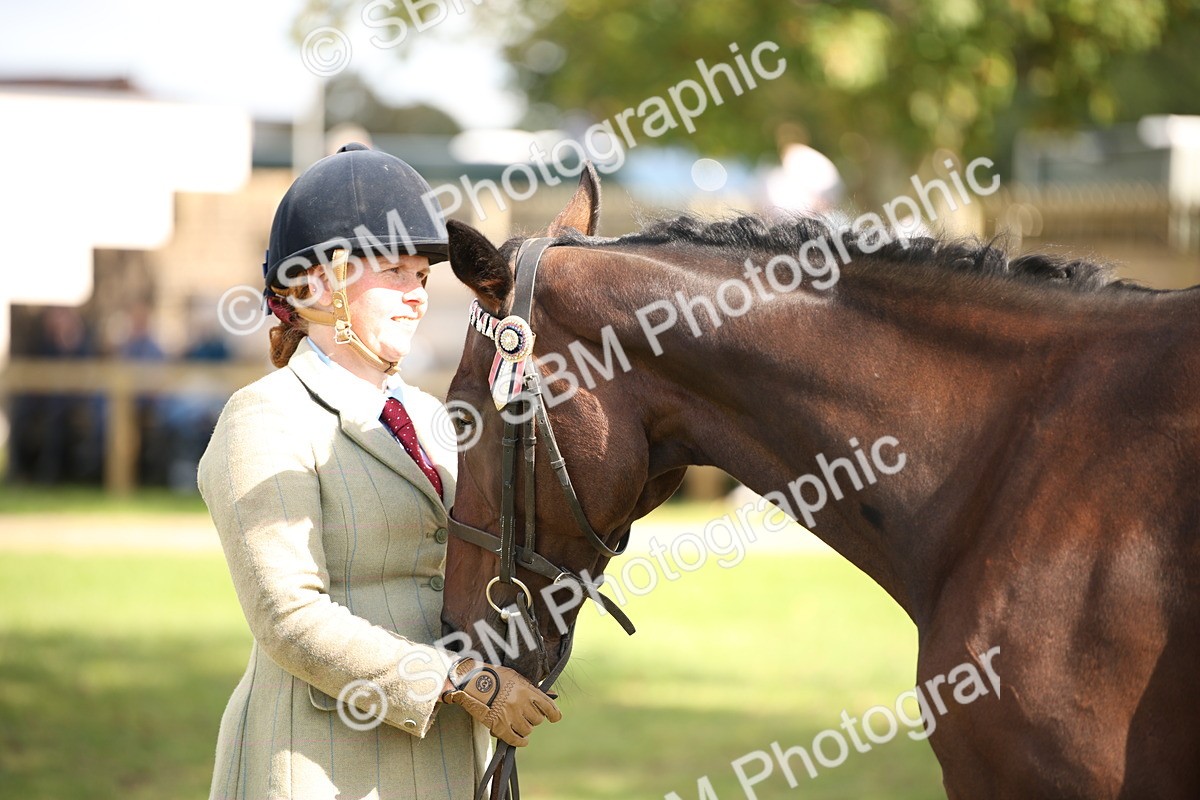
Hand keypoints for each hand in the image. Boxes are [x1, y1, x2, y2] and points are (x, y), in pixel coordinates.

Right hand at [440, 658, 561, 745]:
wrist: (472, 681)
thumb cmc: (494, 677)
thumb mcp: (516, 677)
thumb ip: (533, 688)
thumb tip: (551, 695)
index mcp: (526, 690)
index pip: (547, 706)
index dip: (554, 714)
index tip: (555, 718)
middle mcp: (520, 703)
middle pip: (537, 719)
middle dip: (533, 718)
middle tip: (526, 715)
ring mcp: (509, 715)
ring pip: (527, 730)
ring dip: (525, 728)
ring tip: (518, 723)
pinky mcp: (498, 726)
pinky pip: (514, 739)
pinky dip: (520, 741)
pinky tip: (522, 740)